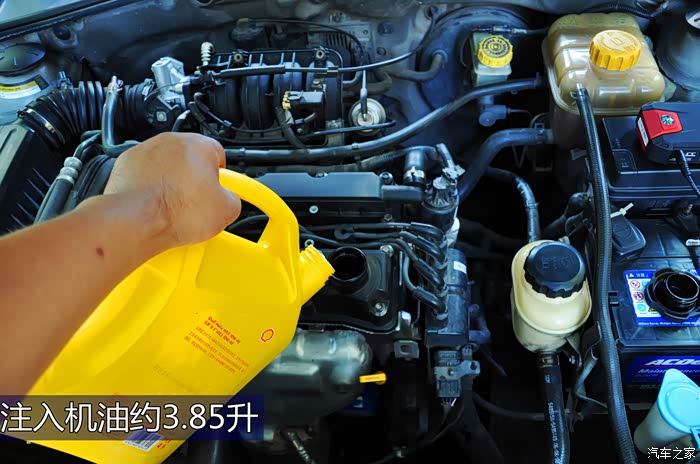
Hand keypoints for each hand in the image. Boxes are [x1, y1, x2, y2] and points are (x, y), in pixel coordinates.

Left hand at [103, 133, 240, 250]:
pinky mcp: (127, 162)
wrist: (137, 220)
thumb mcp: (226, 211)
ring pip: (167, 163)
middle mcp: (172, 141)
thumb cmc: (175, 211)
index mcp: (200, 145)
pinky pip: (145, 171)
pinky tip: (155, 202)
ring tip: (173, 204)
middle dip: (194, 178)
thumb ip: (233, 198)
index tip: (217, 190)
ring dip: (171, 180)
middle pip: (191, 158)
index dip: (220, 175)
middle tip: (196, 201)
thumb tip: (229, 200)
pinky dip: (150, 184)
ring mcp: (147, 150)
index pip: (219, 154)